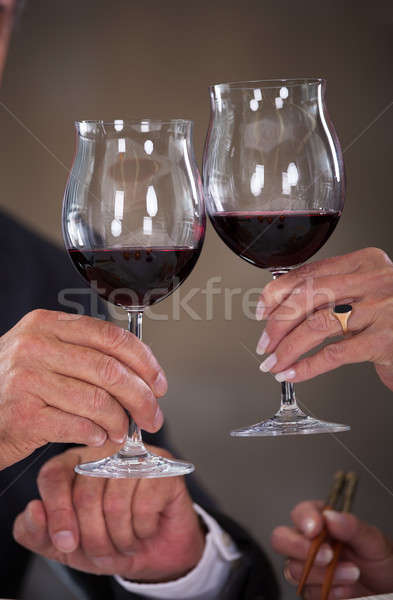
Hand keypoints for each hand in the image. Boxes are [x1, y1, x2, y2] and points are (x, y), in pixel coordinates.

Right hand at [0, 309, 166, 469]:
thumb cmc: (13, 385)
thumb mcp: (42, 353)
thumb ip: (83, 353)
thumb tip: (140, 371)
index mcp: (47, 324)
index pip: (111, 336)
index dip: (145, 361)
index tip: (159, 383)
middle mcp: (36, 346)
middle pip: (111, 370)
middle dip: (142, 397)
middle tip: (153, 416)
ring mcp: (27, 379)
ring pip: (98, 400)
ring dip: (119, 421)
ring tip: (121, 431)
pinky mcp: (23, 415)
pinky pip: (78, 425)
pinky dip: (96, 435)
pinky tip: (97, 437)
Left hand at [13, 444, 204, 581]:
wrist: (155, 550)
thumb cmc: (109, 540)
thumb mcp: (65, 546)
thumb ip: (37, 532)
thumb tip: (33, 511)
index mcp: (73, 463)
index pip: (54, 475)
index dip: (57, 513)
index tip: (66, 543)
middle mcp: (102, 451)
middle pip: (85, 494)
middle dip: (93, 539)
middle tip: (102, 553)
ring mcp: (134, 456)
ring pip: (115, 503)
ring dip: (119, 539)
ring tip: (124, 543)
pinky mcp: (162, 467)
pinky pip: (144, 505)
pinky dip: (142, 530)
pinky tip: (144, 529)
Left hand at [255, 247, 392, 389]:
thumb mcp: (368, 292)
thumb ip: (335, 291)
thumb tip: (283, 307)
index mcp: (365, 262)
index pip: (310, 272)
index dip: (278, 292)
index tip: (262, 309)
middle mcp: (373, 280)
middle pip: (308, 296)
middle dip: (278, 322)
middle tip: (264, 342)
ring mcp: (381, 309)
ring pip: (317, 325)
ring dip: (287, 347)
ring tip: (273, 362)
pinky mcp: (385, 341)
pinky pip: (334, 354)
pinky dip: (307, 366)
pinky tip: (293, 373)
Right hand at [271, 500, 392, 598]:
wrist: (388, 589)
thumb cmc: (380, 561)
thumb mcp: (373, 541)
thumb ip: (352, 527)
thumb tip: (331, 517)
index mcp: (322, 522)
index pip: (300, 513)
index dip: (304, 519)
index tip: (316, 528)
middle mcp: (309, 542)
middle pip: (281, 539)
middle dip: (299, 547)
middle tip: (326, 556)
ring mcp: (307, 567)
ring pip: (293, 568)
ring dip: (322, 574)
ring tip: (351, 574)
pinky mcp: (311, 590)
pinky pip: (307, 592)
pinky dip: (328, 592)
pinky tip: (345, 589)